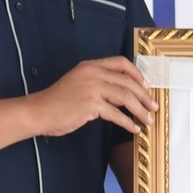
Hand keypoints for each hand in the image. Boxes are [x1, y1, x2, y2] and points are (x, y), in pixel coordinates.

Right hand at [28, 56, 156, 136]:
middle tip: (153, 107)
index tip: (146, 86)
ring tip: (148, 120)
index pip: (121, 63)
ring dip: (140, 110)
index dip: (137, 74)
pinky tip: (133, 129)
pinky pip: (116, 114)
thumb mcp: (79, 83)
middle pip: (127, 81)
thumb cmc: (58, 102)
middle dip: (144, 96)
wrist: (38, 111)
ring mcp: (91, 88)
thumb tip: (123, 95)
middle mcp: (92, 73)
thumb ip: (99, 84)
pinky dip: (128, 122)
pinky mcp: (90, 104)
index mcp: (90, 66)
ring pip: (125, 97)